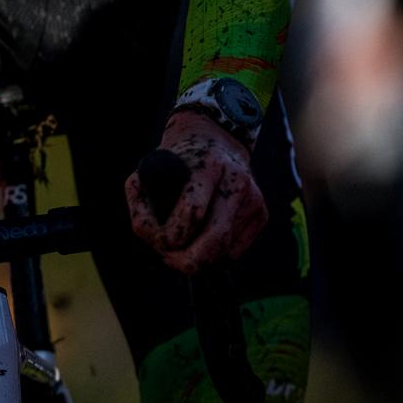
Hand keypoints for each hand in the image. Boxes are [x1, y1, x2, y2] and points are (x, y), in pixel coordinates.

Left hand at [124, 110, 266, 275]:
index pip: (192, 210)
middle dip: (190, 260)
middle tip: (171, 261)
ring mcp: (253, 198)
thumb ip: (140, 202)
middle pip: (216, 237)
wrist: (215, 141)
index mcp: (207, 165)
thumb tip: (151, 237)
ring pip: (226, 249)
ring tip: (181, 250)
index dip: (172, 235)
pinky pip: (237, 250)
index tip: (159, 241)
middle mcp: (237, 180)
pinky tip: (201, 240)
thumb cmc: (175, 163)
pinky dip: (216, 255)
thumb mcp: (149, 170)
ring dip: (200, 259)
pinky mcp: (261, 213)